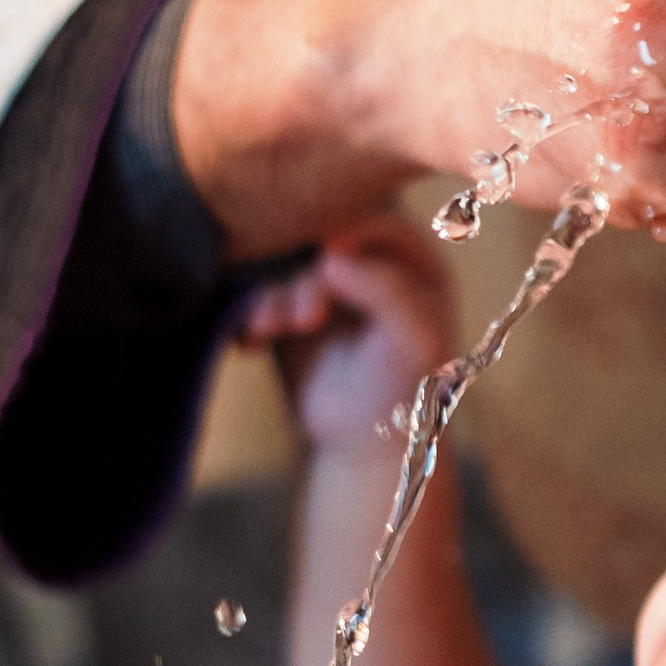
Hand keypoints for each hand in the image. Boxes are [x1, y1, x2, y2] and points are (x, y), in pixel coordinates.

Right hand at [237, 218, 455, 451]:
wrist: (363, 440)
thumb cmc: (403, 389)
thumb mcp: (411, 339)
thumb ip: (385, 290)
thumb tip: (329, 256)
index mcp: (415, 261)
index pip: (383, 224)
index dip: (355, 232)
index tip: (328, 254)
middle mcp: (369, 263)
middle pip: (327, 240)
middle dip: (307, 275)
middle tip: (305, 318)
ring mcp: (327, 284)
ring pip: (289, 267)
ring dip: (275, 296)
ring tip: (271, 330)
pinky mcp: (291, 307)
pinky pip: (263, 293)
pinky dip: (254, 312)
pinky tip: (250, 339)